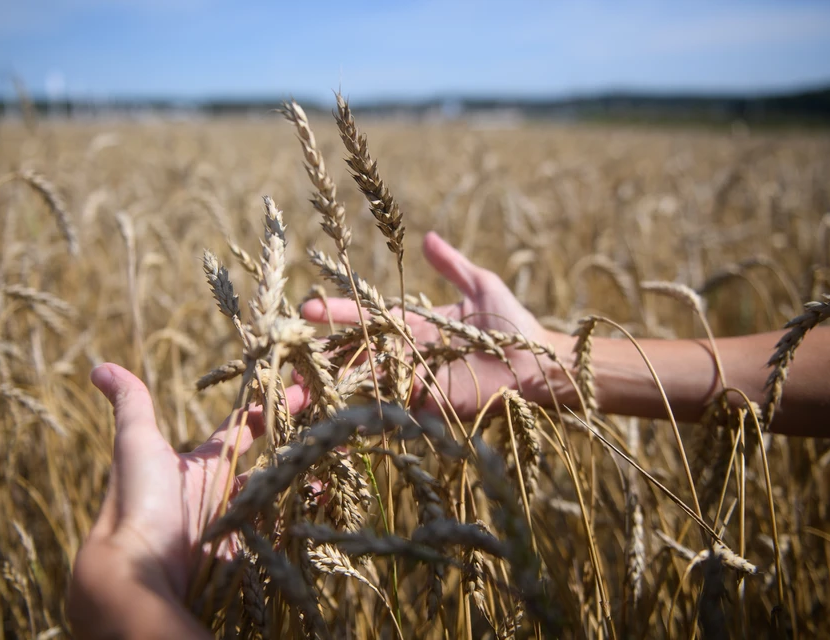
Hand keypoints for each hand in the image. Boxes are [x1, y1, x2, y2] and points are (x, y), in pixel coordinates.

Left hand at [68, 363, 309, 638]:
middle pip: (268, 462)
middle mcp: (220, 492)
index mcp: (201, 465)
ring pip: (279, 495)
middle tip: (332, 425)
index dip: (269, 409)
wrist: (138, 570)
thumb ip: (130, 404)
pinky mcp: (248, 552)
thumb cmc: (137, 501)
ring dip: (305, 479)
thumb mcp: (136, 443)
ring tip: (338, 462)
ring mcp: (236, 523)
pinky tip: (327, 502)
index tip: (303, 390)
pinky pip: (282, 531)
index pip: (242, 429)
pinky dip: (304, 517)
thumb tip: (101, 368)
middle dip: (299, 443)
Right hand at [301, 232, 571, 418]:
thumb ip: (452, 265)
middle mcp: (409, 354)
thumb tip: (428, 237)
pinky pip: (393, 406)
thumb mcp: (481, 286)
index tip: (309, 308)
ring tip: (299, 389)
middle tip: (288, 358)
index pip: (368, 319)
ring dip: (334, 386)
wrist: (541, 361)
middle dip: (323, 356)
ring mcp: (416, 381)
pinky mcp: (430, 404)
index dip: (340, 313)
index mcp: (414, 325)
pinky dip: (366, 407)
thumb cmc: (514, 322)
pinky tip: (337, 408)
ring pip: (367, 383)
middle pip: (358, 354)